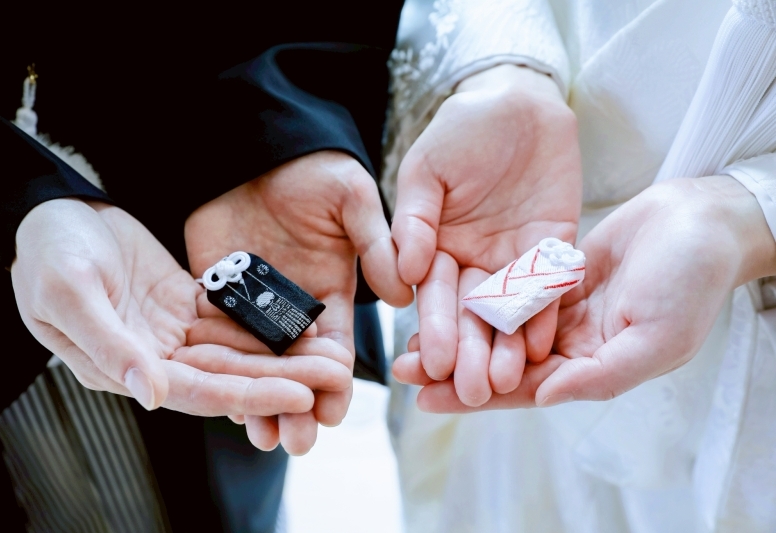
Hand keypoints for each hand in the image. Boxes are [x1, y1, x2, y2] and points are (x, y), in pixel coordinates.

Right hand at [12, 199, 318, 417]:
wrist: (51, 212)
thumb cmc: (48, 253)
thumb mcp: (69, 293)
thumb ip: (109, 345)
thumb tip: (150, 395)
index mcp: (123, 365)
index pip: (198, 390)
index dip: (250, 395)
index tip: (299, 396)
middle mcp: (155, 356)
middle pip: (229, 375)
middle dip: (283, 378)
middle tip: (335, 378)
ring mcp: (172, 330)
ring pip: (236, 350)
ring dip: (282, 355)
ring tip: (331, 356)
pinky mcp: (184, 303)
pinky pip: (231, 319)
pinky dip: (264, 324)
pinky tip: (301, 324)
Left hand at [185, 151, 412, 452]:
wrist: (255, 145)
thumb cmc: (313, 167)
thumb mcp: (352, 200)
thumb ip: (376, 243)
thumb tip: (406, 293)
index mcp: (333, 294)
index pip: (337, 350)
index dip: (336, 384)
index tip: (334, 414)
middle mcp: (294, 310)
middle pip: (297, 370)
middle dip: (298, 406)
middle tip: (297, 442)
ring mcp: (253, 306)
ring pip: (256, 365)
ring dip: (257, 400)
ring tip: (260, 436)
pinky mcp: (214, 295)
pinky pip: (215, 340)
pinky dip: (216, 369)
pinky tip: (217, 398)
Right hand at [391, 64, 580, 405]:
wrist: (517, 102)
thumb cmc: (462, 129)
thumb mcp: (426, 171)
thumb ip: (415, 221)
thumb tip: (406, 277)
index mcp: (437, 248)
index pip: (434, 296)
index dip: (433, 328)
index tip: (431, 363)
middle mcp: (474, 262)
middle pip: (471, 315)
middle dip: (470, 353)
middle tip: (472, 391)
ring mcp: (514, 259)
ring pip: (509, 312)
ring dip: (507, 347)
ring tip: (507, 382)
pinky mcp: (552, 250)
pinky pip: (549, 288)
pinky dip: (546, 316)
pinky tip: (544, 348)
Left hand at [399, 176, 775, 411]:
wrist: (701, 223)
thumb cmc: (690, 282)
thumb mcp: (655, 338)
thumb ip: (601, 374)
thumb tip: (547, 397)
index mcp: (593, 366)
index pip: (524, 390)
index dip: (476, 397)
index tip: (428, 400)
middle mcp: (572, 343)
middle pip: (502, 360)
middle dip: (455, 365)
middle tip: (405, 367)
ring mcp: (562, 308)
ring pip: (501, 325)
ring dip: (462, 330)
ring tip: (413, 335)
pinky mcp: (556, 274)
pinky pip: (512, 288)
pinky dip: (480, 294)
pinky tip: (446, 292)